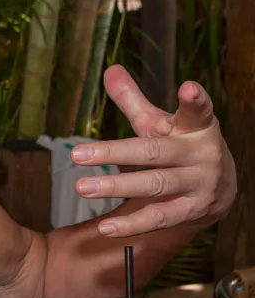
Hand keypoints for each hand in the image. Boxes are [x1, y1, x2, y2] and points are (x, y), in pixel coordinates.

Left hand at [70, 65, 235, 237]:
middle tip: (76, 154)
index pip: (198, 111)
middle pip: (154, 151)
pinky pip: (159, 218)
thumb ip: (134, 100)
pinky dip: (132, 225)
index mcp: (196, 127)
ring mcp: (198, 184)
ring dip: (116, 187)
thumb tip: (109, 69)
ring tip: (82, 188)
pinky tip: (106, 227)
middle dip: (115, 153)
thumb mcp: (162, 122)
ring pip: (154, 185)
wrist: (220, 188)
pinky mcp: (192, 211)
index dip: (195, 100)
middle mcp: (200, 154)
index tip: (188, 88)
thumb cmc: (180, 145)